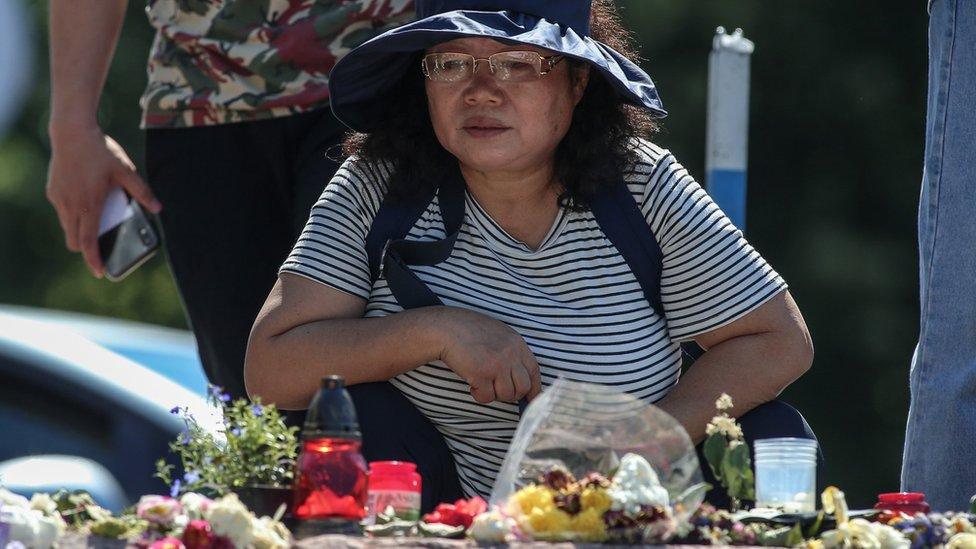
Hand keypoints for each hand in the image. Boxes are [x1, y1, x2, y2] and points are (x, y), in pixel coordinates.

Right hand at [46, 124, 160, 277]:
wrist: (71, 132)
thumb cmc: (100, 151)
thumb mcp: (126, 171)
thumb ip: (142, 191)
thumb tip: (158, 208)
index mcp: (88, 205)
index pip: (88, 242)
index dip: (93, 260)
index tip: (99, 272)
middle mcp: (70, 205)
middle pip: (74, 240)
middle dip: (86, 248)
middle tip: (101, 248)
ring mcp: (58, 198)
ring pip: (67, 226)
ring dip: (79, 231)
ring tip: (97, 222)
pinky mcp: (52, 191)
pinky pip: (62, 211)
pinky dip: (73, 215)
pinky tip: (87, 202)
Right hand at [434, 307, 541, 403]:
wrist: (447, 328)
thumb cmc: (469, 330)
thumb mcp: (499, 334)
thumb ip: (512, 351)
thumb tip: (520, 375)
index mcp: (517, 344)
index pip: (534, 371)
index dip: (534, 388)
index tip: (531, 398)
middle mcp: (511, 354)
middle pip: (523, 387)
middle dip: (511, 394)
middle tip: (497, 390)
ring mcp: (497, 365)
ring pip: (506, 395)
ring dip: (494, 394)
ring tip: (483, 385)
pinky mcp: (481, 374)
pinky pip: (487, 397)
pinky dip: (479, 395)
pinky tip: (472, 385)